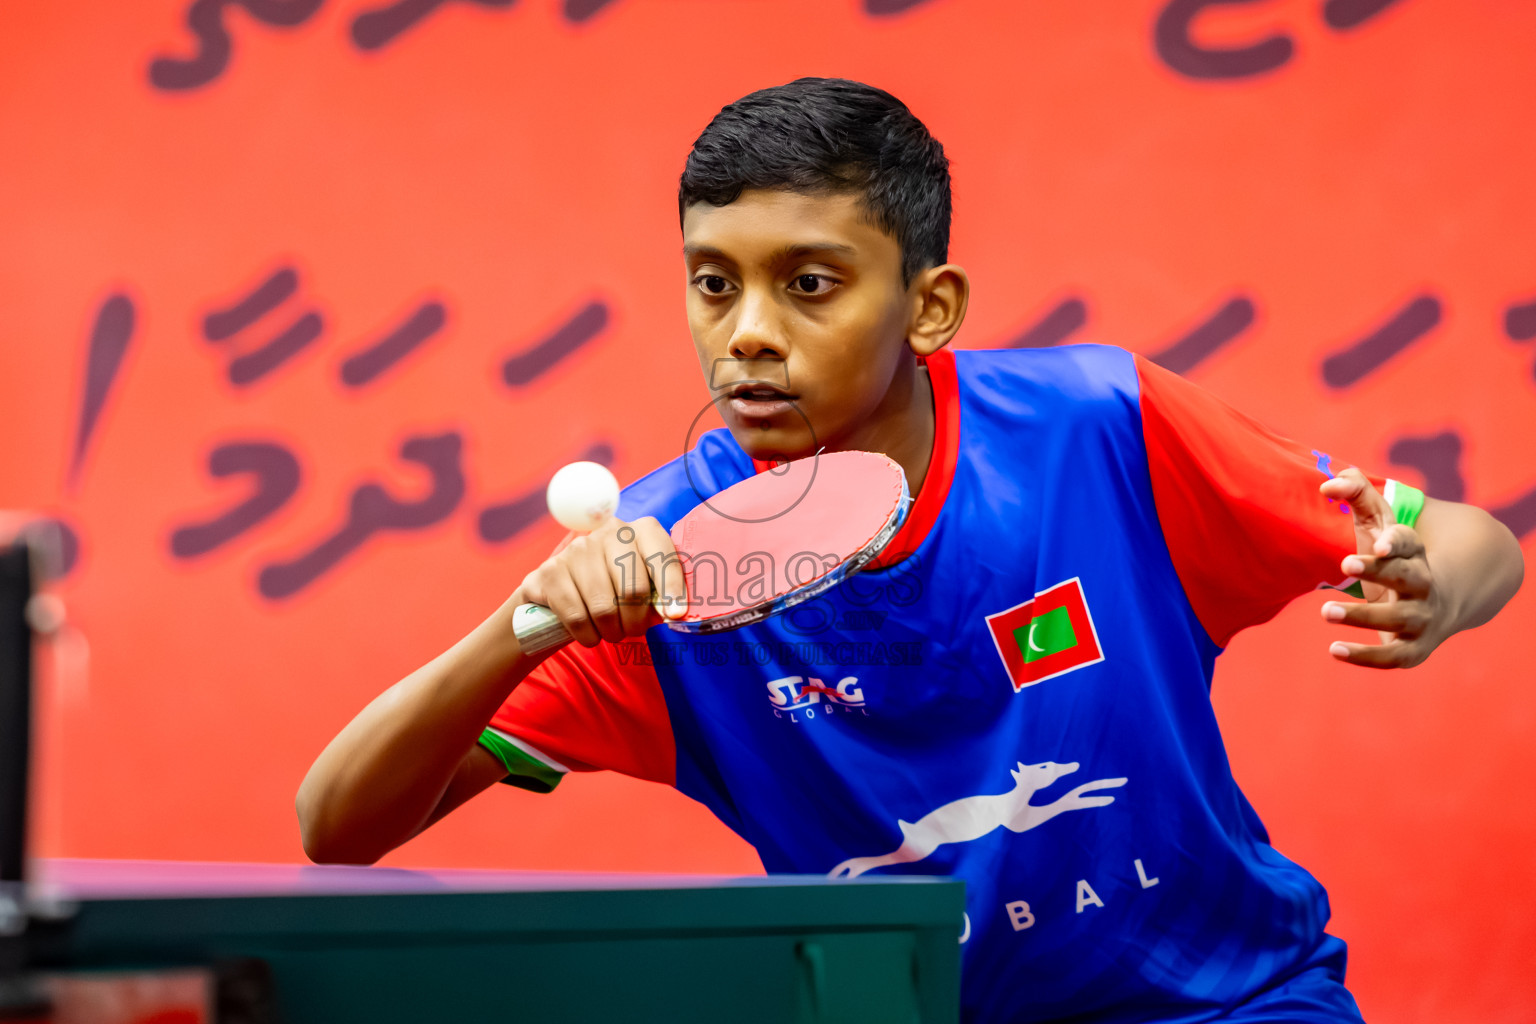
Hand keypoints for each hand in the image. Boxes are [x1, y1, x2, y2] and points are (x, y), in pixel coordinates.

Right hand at [514, 516, 687, 646]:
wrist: (559, 592)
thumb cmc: (613, 590)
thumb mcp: (643, 586)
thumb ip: (661, 595)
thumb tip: (675, 612)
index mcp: (641, 531)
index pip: (662, 557)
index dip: (672, 589)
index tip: (674, 614)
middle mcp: (610, 532)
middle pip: (633, 589)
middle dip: (636, 622)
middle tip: (631, 630)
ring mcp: (578, 549)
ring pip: (604, 607)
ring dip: (611, 632)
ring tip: (610, 631)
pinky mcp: (551, 571)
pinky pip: (577, 616)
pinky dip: (587, 635)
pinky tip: (589, 633)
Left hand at [1318, 468, 1442, 667]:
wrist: (1436, 605)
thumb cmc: (1391, 558)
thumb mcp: (1377, 524)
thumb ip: (1356, 493)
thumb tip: (1328, 483)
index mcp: (1413, 553)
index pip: (1409, 542)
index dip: (1395, 542)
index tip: (1379, 542)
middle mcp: (1424, 585)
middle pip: (1408, 577)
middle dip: (1380, 572)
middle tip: (1344, 563)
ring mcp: (1421, 619)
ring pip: (1398, 618)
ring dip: (1363, 615)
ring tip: (1325, 610)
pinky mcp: (1412, 649)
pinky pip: (1392, 657)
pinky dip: (1366, 656)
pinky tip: (1334, 649)